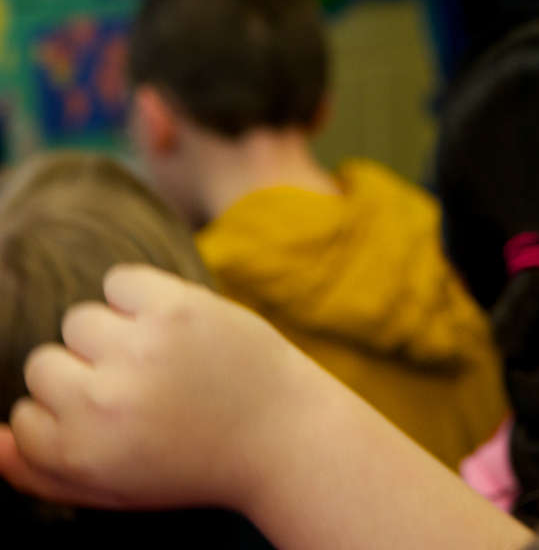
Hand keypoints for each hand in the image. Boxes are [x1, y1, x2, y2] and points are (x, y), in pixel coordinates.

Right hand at [0, 265, 314, 511]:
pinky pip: (118, 280)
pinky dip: (138, 295)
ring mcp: (141, 348)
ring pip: (79, 320)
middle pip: (43, 362)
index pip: (23, 414)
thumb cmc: (192, 461)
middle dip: (85, 373)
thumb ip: (37, 470)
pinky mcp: (179, 307)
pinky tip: (171, 324)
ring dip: (112, 333)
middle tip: (140, 390)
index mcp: (81, 451)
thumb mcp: (110, 487)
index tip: (114, 421)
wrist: (284, 435)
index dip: (68, 415)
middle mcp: (103, 400)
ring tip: (158, 358)